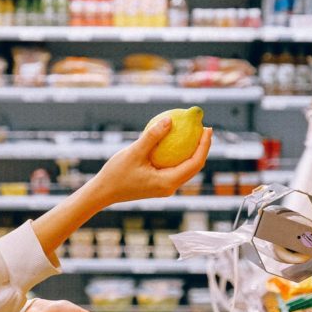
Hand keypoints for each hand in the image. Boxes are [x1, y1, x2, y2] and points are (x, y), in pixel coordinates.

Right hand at [89, 118, 211, 206]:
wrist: (103, 192)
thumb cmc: (116, 174)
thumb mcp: (134, 152)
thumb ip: (152, 136)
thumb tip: (170, 119)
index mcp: (168, 182)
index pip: (195, 163)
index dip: (204, 145)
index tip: (207, 128)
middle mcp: (170, 187)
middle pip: (194, 167)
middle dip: (202, 147)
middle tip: (204, 128)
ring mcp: (165, 187)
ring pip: (186, 169)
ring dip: (192, 151)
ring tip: (195, 133)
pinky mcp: (159, 184)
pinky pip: (174, 168)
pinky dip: (179, 155)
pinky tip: (175, 141)